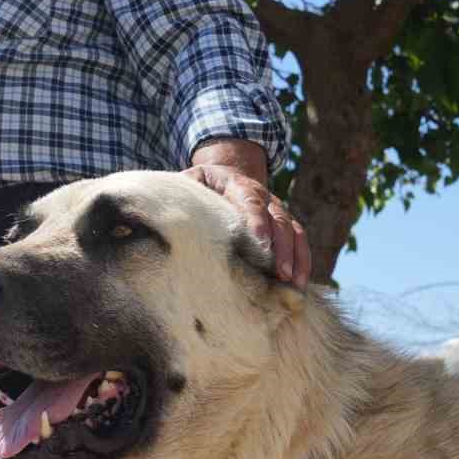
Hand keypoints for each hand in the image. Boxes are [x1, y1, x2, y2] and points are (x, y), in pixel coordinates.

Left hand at [182, 164, 310, 288]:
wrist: (225, 175)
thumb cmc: (200, 186)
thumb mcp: (189, 182)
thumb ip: (182, 193)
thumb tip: (156, 211)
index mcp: (236, 183)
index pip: (249, 200)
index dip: (256, 221)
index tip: (260, 244)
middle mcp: (263, 195)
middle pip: (277, 219)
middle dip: (280, 247)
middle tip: (280, 273)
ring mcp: (276, 209)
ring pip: (293, 231)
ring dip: (295, 257)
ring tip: (293, 283)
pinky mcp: (284, 224)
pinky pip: (299, 241)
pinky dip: (303, 261)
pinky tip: (299, 284)